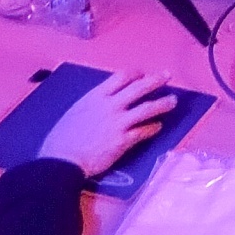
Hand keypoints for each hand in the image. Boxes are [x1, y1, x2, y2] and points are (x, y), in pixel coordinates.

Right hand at [37, 69, 177, 177]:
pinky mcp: (123, 140)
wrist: (62, 160)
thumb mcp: (77, 110)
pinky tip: (158, 126)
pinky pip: (144, 131)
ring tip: (173, 101)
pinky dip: (153, 127)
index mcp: (97, 96)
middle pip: (139, 87)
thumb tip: (103, 100)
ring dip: (162, 103)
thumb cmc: (63, 137)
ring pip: (147, 108)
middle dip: (156, 80)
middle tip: (168, 76)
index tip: (143, 74)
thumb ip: (93, 103)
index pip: (122, 76)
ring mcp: (119, 122)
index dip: (136, 73)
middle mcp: (111, 105)